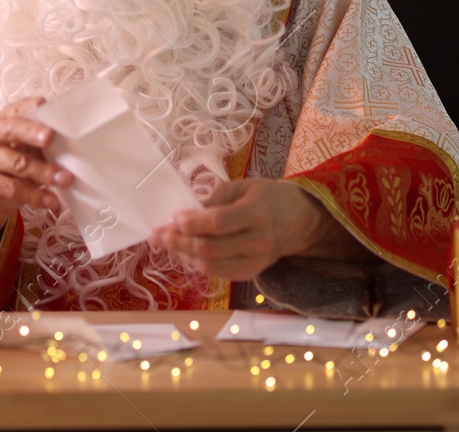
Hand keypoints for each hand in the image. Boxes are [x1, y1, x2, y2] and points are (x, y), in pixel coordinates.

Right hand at [0, 98, 74, 244]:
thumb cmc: (20, 160)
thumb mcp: (30, 146)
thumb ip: (44, 139)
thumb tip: (76, 140)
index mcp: (6, 120)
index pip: (16, 109)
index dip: (29, 107)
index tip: (43, 105)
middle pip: (11, 130)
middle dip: (32, 132)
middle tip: (50, 137)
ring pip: (18, 163)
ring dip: (44, 172)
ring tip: (65, 179)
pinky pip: (14, 188)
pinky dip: (35, 196)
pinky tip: (51, 200)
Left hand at [148, 178, 333, 280]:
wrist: (300, 221)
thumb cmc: (269, 197)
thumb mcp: (244, 186)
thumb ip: (216, 197)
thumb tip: (187, 211)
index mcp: (257, 213)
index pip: (218, 223)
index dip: (192, 223)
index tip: (173, 218)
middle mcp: (258, 241)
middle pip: (210, 249)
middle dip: (179, 242)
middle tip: (158, 234)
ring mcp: (256, 261)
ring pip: (211, 266)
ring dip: (184, 255)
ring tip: (167, 243)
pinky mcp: (252, 273)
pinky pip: (219, 273)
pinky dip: (198, 264)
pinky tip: (186, 252)